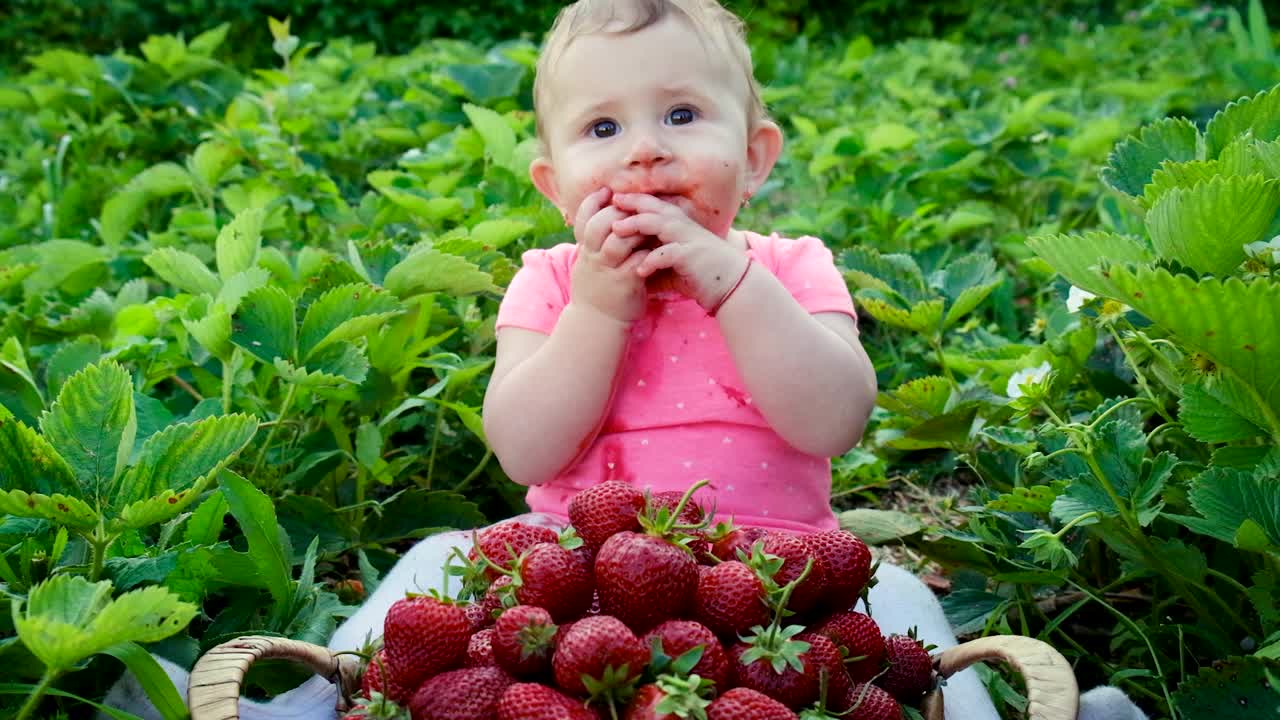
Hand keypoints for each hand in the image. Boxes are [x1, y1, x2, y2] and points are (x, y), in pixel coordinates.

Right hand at [567, 187, 652, 324]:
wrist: (597, 323)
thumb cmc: (598, 289)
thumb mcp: (588, 263)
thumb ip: (594, 242)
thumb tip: (603, 217)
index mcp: (585, 250)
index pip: (583, 219)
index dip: (593, 202)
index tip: (607, 191)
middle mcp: (593, 258)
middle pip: (599, 225)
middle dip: (618, 210)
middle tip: (633, 205)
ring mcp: (608, 271)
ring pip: (618, 241)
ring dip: (635, 229)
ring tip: (648, 223)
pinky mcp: (625, 283)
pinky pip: (637, 261)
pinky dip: (647, 251)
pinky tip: (657, 246)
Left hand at [609, 193, 747, 310]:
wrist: (730, 285)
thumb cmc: (700, 275)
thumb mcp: (671, 268)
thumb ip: (653, 265)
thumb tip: (630, 272)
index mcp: (678, 225)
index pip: (653, 207)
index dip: (633, 201)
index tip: (612, 202)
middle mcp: (682, 227)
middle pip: (653, 208)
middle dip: (631, 204)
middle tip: (610, 203)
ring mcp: (687, 239)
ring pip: (658, 224)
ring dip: (636, 225)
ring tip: (616, 231)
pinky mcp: (690, 256)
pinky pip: (667, 254)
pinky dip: (652, 261)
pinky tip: (639, 270)